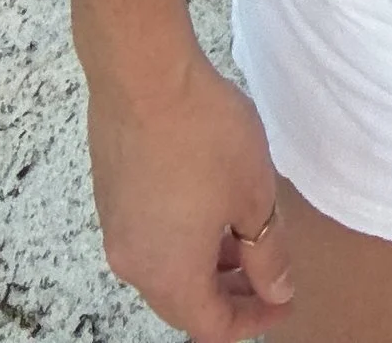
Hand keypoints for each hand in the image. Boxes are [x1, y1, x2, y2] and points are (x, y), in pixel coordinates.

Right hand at [87, 41, 294, 339]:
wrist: (142, 74)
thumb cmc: (204, 135)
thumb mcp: (255, 195)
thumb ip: (269, 253)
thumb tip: (275, 290)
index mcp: (172, 276)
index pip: (213, 327)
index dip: (253, 320)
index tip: (283, 301)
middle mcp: (135, 264)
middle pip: (184, 303)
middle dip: (229, 294)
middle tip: (267, 271)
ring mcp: (115, 229)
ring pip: (165, 269)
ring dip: (205, 263)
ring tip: (242, 232)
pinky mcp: (108, 195)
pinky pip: (148, 237)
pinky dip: (181, 237)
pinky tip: (206, 201)